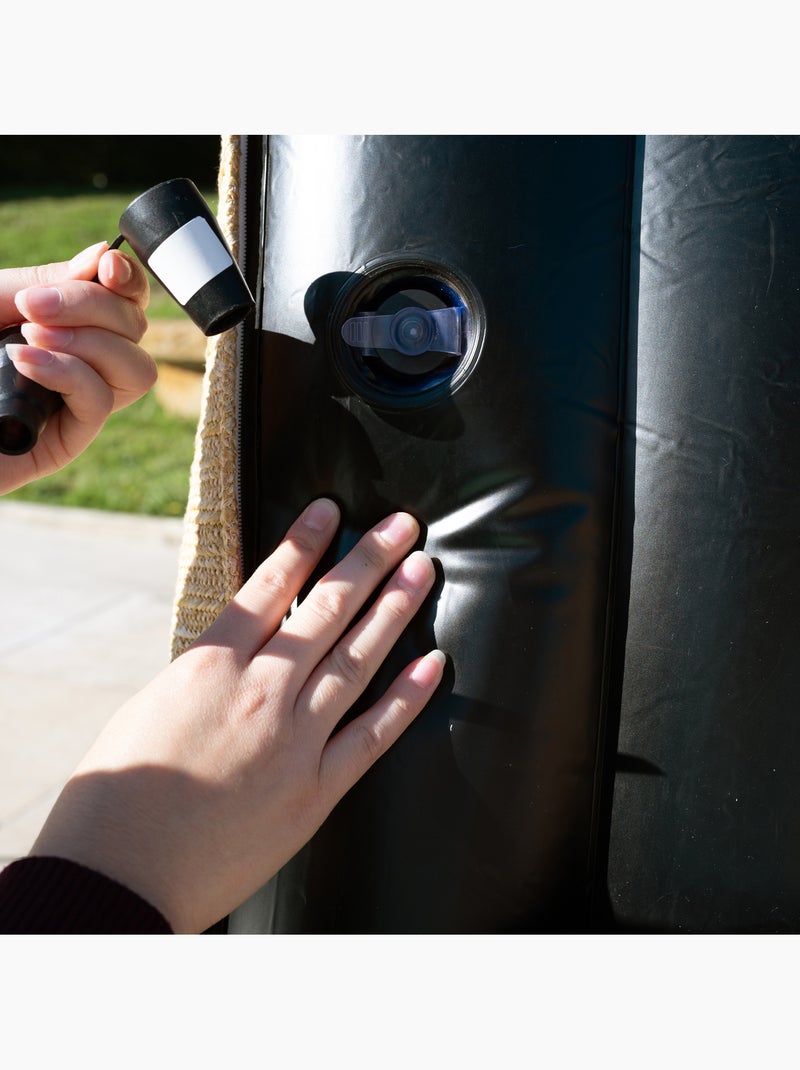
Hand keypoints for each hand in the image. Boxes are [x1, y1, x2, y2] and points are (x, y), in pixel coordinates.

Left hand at [0, 241, 154, 493]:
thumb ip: (44, 283)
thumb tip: (104, 259)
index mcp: (62, 327)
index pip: (125, 303)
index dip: (129, 281)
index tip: (106, 267)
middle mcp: (77, 365)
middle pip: (135, 330)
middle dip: (94, 306)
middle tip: (30, 307)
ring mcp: (72, 407)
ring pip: (135, 370)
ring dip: (91, 342)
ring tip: (27, 336)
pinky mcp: (62, 443)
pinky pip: (99, 401)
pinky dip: (68, 372)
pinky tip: (22, 361)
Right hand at [31, 500, 442, 932]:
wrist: (118, 878)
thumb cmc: (117, 794)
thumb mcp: (151, 704)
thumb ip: (207, 669)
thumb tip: (246, 641)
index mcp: (208, 666)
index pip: (269, 585)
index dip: (305, 543)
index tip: (333, 509)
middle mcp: (259, 692)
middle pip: (327, 610)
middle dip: (370, 560)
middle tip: (405, 525)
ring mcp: (293, 741)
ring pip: (358, 659)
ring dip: (396, 609)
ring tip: (423, 569)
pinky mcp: (315, 791)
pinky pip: (372, 735)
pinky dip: (406, 698)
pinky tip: (433, 664)